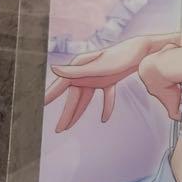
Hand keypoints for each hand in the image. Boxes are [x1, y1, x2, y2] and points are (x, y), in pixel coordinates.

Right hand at [45, 34, 179, 131]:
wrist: (142, 51)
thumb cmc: (120, 57)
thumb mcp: (98, 67)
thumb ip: (76, 71)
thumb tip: (54, 70)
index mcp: (79, 67)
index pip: (61, 84)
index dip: (50, 95)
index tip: (39, 105)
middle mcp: (85, 72)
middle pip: (74, 97)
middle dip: (67, 114)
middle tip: (59, 130)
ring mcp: (97, 77)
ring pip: (86, 99)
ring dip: (79, 112)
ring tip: (69, 127)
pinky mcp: (109, 80)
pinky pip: (106, 97)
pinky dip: (106, 107)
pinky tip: (104, 119)